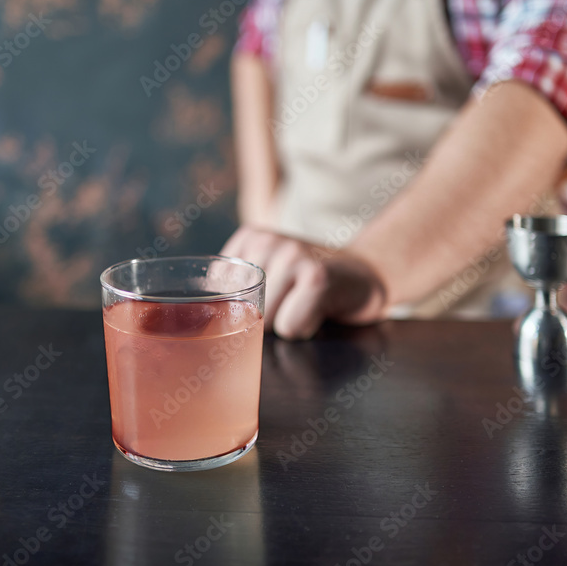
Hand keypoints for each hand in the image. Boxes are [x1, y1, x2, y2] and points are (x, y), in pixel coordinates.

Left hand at [220, 226, 386, 339]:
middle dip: (265, 319)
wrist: (366, 274)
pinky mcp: (317, 278)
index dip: (241, 307)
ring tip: (306, 303)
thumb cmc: (310, 283)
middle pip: (242, 309)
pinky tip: (319, 309)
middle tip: (293, 300)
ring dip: (287, 324)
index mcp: (250, 237)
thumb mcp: (268, 271)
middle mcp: (268, 241)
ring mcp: (293, 256)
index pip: (219, 292)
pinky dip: (305, 328)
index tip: (269, 297)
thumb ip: (234, 283)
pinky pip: (290, 327)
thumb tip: (201, 321)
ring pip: (265, 321)